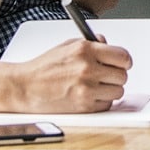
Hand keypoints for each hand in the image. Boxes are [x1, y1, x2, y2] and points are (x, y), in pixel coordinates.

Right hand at [6, 39, 131, 112]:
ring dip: (110, 90)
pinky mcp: (84, 106)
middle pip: (123, 75)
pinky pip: (106, 105)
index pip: (122, 56)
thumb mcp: (67, 46)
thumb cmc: (43, 67)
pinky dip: (101, 102)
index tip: (123, 63)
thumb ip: (91, 43)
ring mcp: (86, 88)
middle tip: (107, 76)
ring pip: (118, 91)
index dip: (125, 61)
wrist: (25, 87)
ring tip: (96, 86)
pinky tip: (88, 96)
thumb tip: (109, 44)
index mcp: (85, 49)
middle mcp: (87, 68)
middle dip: (116, 76)